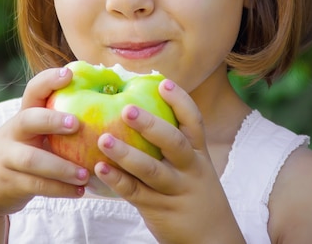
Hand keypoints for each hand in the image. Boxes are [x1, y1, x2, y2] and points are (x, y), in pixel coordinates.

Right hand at [0, 67, 89, 217]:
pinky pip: (35, 186)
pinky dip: (59, 189)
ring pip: (32, 159)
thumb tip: (103, 101)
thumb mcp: (32, 134)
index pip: (32, 91)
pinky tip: (80, 191)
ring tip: (85, 174)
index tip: (68, 73)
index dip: (48, 80)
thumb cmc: (22, 152)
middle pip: (27, 120)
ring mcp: (7, 158)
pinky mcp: (9, 183)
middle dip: (51, 120)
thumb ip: (55, 122)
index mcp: (23, 116)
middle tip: (77, 124)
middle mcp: (12, 133)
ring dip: (61, 167)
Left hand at [93, 79, 244, 243]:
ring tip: (103, 139)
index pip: (194, 122)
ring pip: (151, 170)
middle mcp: (190, 169)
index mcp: (198, 154)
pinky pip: (135, 193)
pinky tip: (100, 168)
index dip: (179, 101)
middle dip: (151, 124)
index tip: (163, 83)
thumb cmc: (193, 194)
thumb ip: (172, 145)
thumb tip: (141, 111)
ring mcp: (175, 191)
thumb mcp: (193, 168)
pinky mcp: (159, 210)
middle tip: (126, 108)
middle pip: (173, 142)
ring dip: (126, 153)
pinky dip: (117, 180)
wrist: (212, 240)